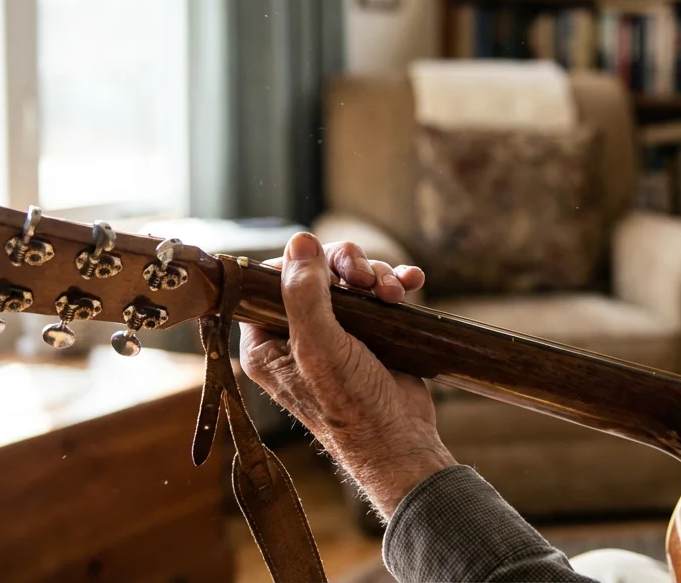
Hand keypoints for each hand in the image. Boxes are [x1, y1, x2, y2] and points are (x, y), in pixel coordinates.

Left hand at [238, 232, 455, 518]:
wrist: (400, 440)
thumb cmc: (352, 407)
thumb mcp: (319, 347)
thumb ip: (304, 294)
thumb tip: (299, 241)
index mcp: (268, 343)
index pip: (269, 282)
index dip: (298, 264)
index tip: (326, 267)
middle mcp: (297, 335)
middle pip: (315, 273)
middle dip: (346, 266)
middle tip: (365, 278)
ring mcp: (335, 333)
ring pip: (349, 279)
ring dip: (376, 275)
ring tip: (395, 294)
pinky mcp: (368, 334)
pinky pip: (376, 294)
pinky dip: (394, 284)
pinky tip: (412, 283)